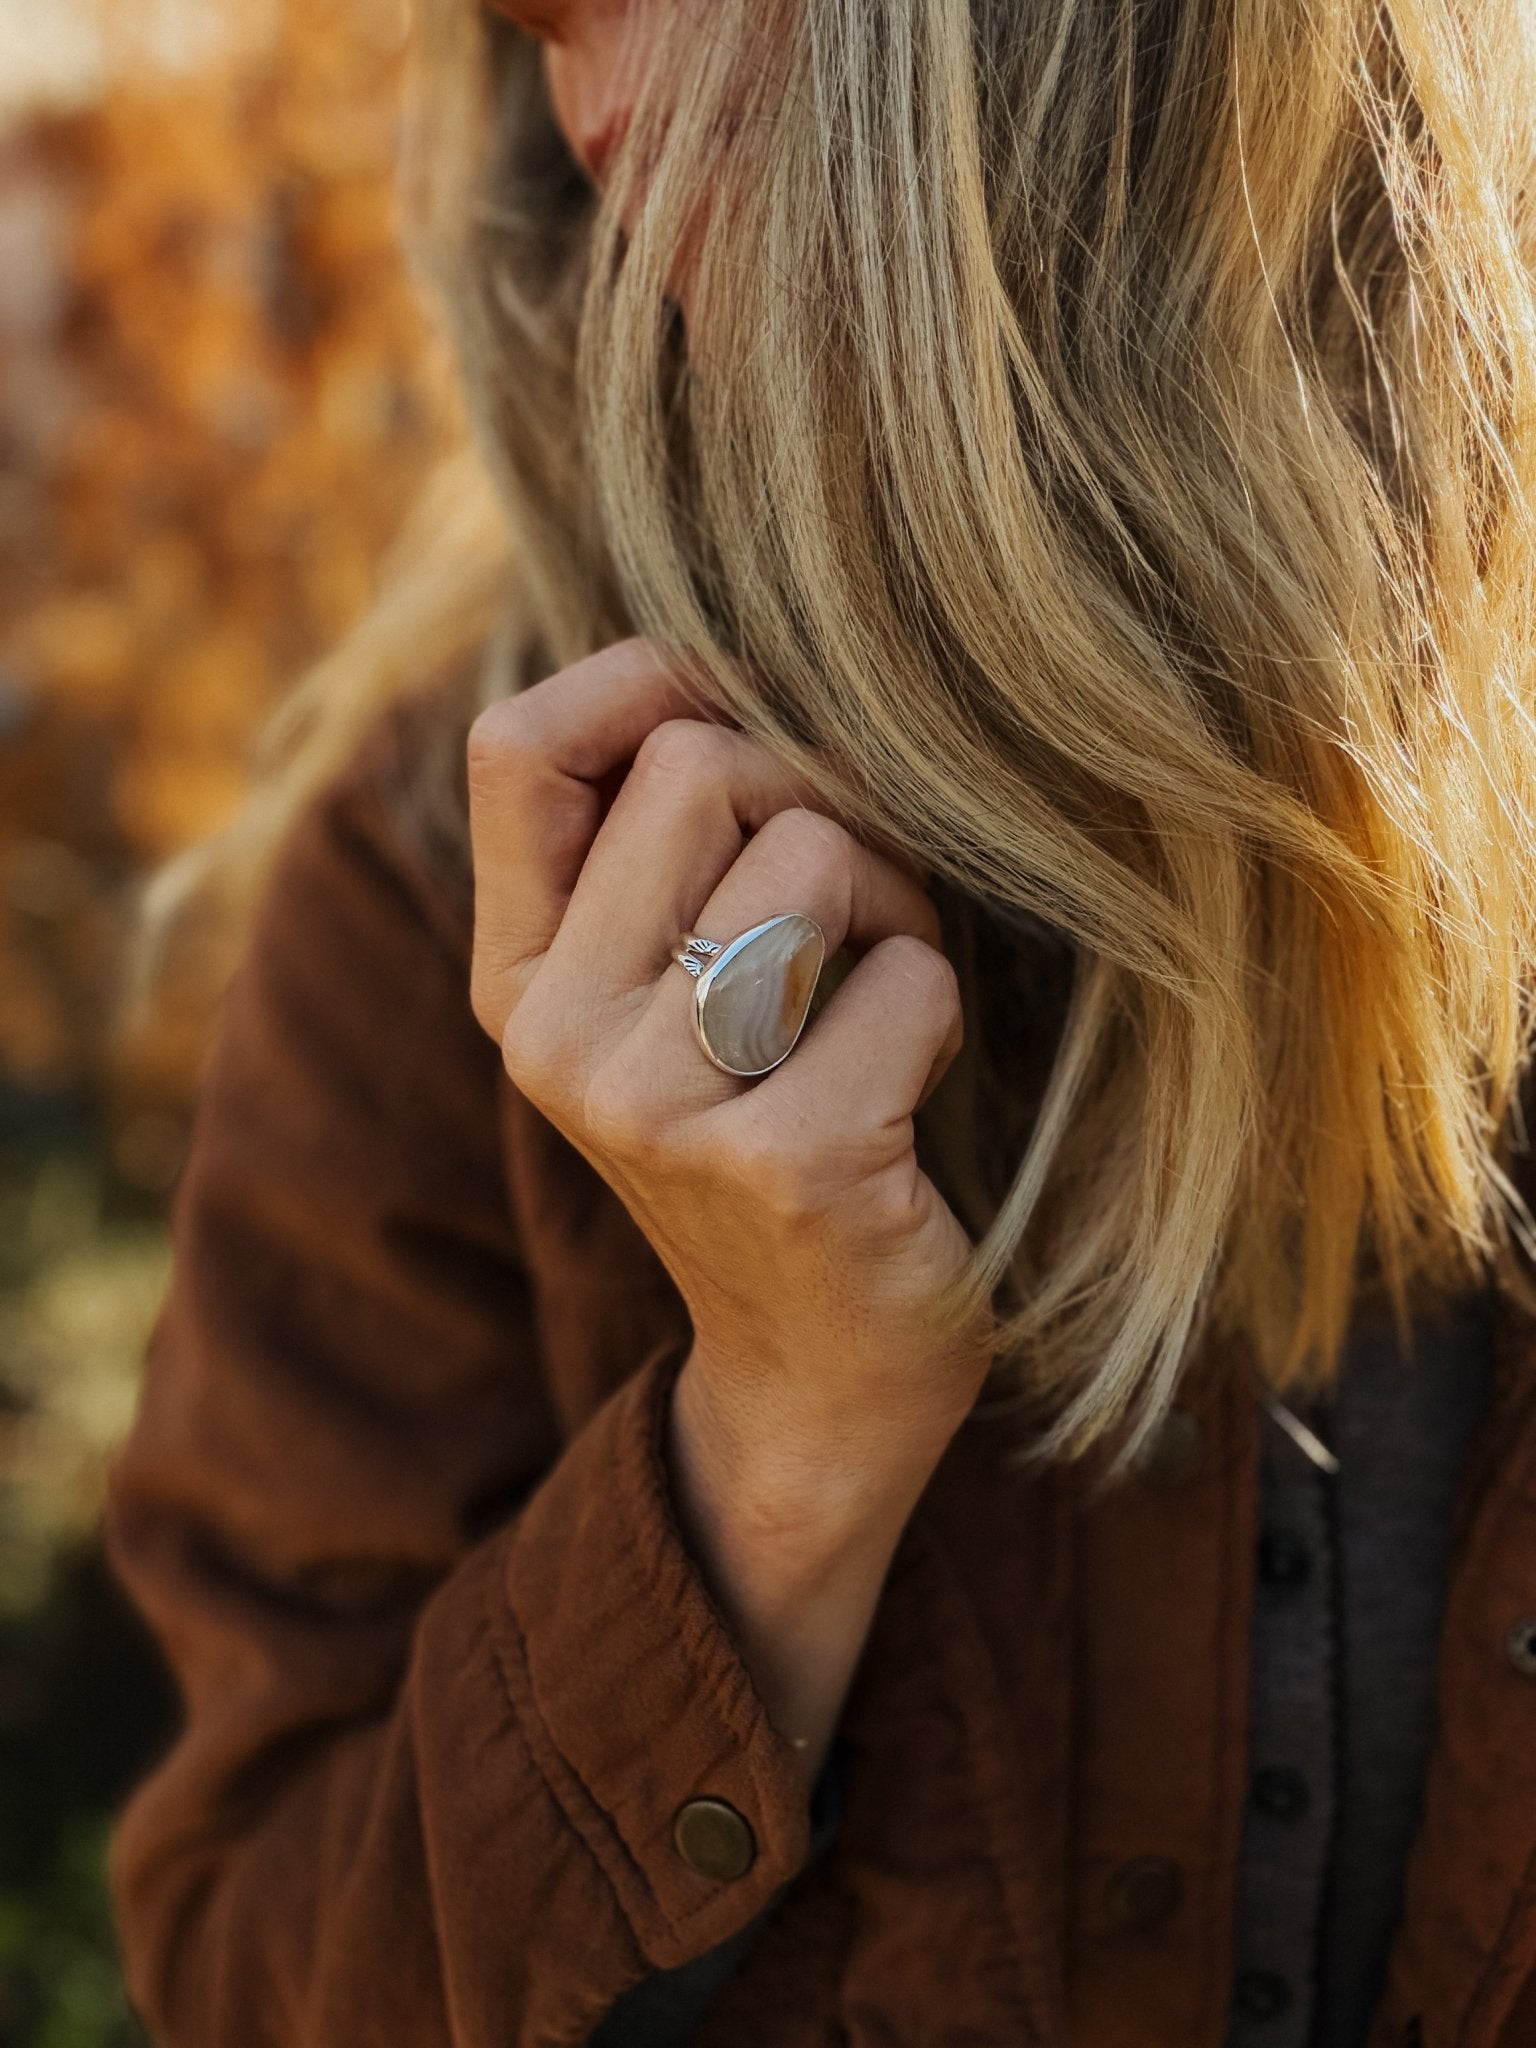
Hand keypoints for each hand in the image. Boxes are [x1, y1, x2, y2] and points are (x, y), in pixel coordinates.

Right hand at [468, 641, 990, 1765]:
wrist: (816, 1375)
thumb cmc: (765, 1136)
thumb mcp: (663, 1002)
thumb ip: (653, 854)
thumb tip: (735, 664)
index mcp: (518, 980)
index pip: (519, 746)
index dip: (645, 680)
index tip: (743, 714)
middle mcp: (557, 1038)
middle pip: (705, 764)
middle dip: (825, 805)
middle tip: (855, 915)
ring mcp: (657, 1107)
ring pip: (817, 855)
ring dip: (894, 908)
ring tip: (879, 1004)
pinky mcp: (783, 1162)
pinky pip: (907, 977)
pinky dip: (937, 1011)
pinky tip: (907, 1092)